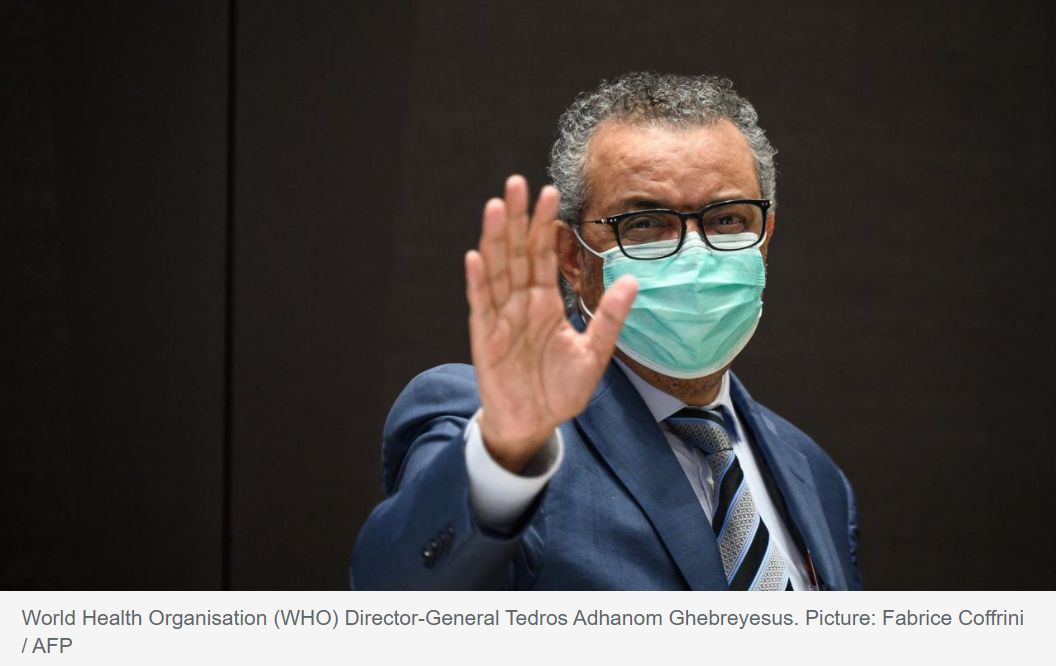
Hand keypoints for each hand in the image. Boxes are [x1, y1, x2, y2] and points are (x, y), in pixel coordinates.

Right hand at [465, 175, 637, 472]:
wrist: (534, 424)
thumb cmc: (560, 390)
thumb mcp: (594, 355)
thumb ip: (609, 317)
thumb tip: (633, 280)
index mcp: (546, 303)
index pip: (545, 255)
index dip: (546, 225)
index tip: (549, 192)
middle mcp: (521, 303)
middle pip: (517, 253)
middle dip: (517, 219)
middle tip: (516, 182)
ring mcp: (501, 318)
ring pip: (497, 270)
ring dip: (495, 239)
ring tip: (496, 207)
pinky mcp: (485, 338)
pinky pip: (480, 305)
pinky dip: (477, 282)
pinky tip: (475, 256)